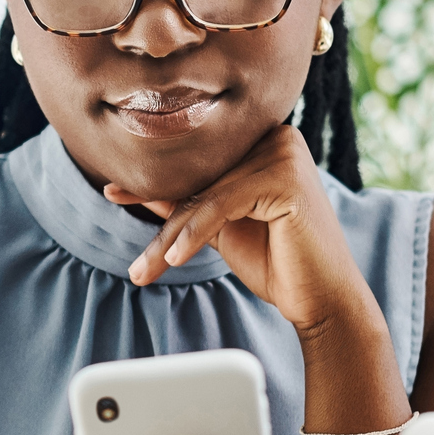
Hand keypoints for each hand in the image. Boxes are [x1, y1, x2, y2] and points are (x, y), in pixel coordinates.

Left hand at [105, 124, 374, 336]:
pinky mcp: (286, 177)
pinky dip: (192, 233)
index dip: (155, 182)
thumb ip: (184, 202)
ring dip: (169, 236)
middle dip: (159, 215)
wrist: (320, 299)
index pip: (199, 161)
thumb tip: (131, 186)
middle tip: (130, 252)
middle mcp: (276, 136)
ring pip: (206, 193)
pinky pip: (221, 204)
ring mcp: (285, 152)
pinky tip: (173, 260)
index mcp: (263, 139)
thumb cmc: (276, 261)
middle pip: (199, 177)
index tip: (113, 193)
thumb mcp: (219, 226)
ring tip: (143, 271)